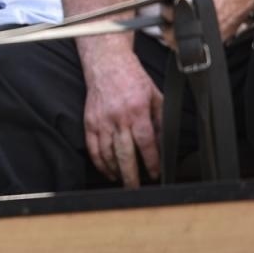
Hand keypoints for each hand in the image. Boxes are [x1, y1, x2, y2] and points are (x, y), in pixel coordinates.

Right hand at [80, 51, 162, 187]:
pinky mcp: (90, 122)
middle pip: (124, 154)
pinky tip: (108, 171)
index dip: (151, 162)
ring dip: (115, 171)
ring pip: (107, 154)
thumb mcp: (155, 95)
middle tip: (136, 189)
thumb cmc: (132, 78)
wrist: (107, 63)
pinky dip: (100, 163)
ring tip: (123, 181)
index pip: (145, 143)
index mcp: (137, 110)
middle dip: (131, 176)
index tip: (154, 174)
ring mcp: (102, 121)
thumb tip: (163, 143)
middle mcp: (118, 117)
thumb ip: (160, 120)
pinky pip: (93, 148)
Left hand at [153, 0, 253, 41]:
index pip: (171, 15)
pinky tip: (190, 29)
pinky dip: (191, 41)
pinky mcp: (221, 39)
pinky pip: (199, 46)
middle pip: (175, 34)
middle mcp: (207, 21)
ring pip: (185, 45)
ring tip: (177, 24)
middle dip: (167, 26)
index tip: (165, 5)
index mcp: (200, 4)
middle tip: (170, 17)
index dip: (164, 11)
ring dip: (177, 37)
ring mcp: (214, 32)